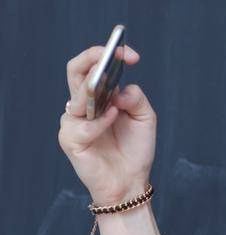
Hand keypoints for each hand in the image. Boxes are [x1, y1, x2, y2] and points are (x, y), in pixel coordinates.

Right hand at [58, 43, 155, 205]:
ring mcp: (74, 122)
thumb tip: (120, 90)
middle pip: (75, 71)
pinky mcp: (71, 141)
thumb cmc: (135, 149)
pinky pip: (82, 126)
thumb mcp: (145, 118)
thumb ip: (136, 98)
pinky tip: (112, 118)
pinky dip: (100, 122)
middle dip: (93, 58)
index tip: (130, 54)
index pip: (93, 66)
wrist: (130, 181)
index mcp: (99, 96)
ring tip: (116, 100)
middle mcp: (83, 105)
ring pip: (77, 97)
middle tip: (111, 54)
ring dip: (97, 94)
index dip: (107, 55)